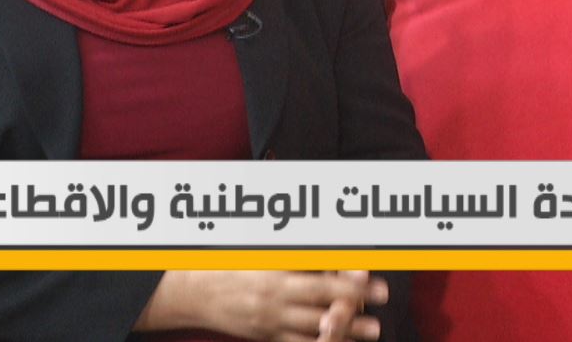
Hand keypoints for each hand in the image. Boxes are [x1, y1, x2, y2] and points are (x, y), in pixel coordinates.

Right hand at [135, 270, 386, 341]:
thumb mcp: (255, 246)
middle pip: (322, 295)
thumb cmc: (223, 262)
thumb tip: (319, 238)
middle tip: (382, 294)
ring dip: (348, 327)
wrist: (189, 293)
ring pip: (316, 324)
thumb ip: (288, 245)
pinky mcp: (265, 335)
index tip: (366, 266)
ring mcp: (270, 317)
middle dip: (355, 296)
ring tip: (374, 328)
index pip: (315, 265)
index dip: (343, 267)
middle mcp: (273, 292)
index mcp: (272, 265)